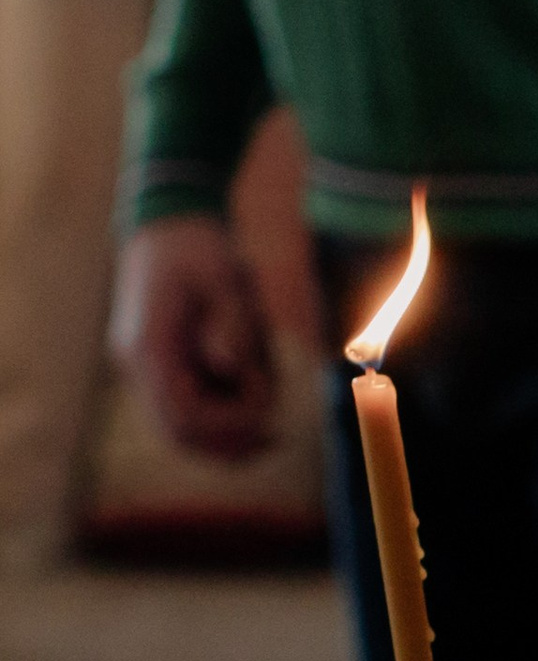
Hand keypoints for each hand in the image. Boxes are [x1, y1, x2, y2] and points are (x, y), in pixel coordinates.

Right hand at [109, 216, 278, 459]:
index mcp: (151, 346)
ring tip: (270, 407)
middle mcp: (138, 363)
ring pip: (181, 424)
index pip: (185, 415)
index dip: (229, 429)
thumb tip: (234, 371)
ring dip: (226, 427)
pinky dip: (219, 409)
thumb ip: (235, 328)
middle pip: (179, 432)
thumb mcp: (228, 281)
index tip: (271, 424)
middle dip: (228, 441)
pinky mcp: (157, 363)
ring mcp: (143, 365)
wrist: (168, 220)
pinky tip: (254, 391)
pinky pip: (185, 403)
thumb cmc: (202, 247)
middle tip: (275, 438)